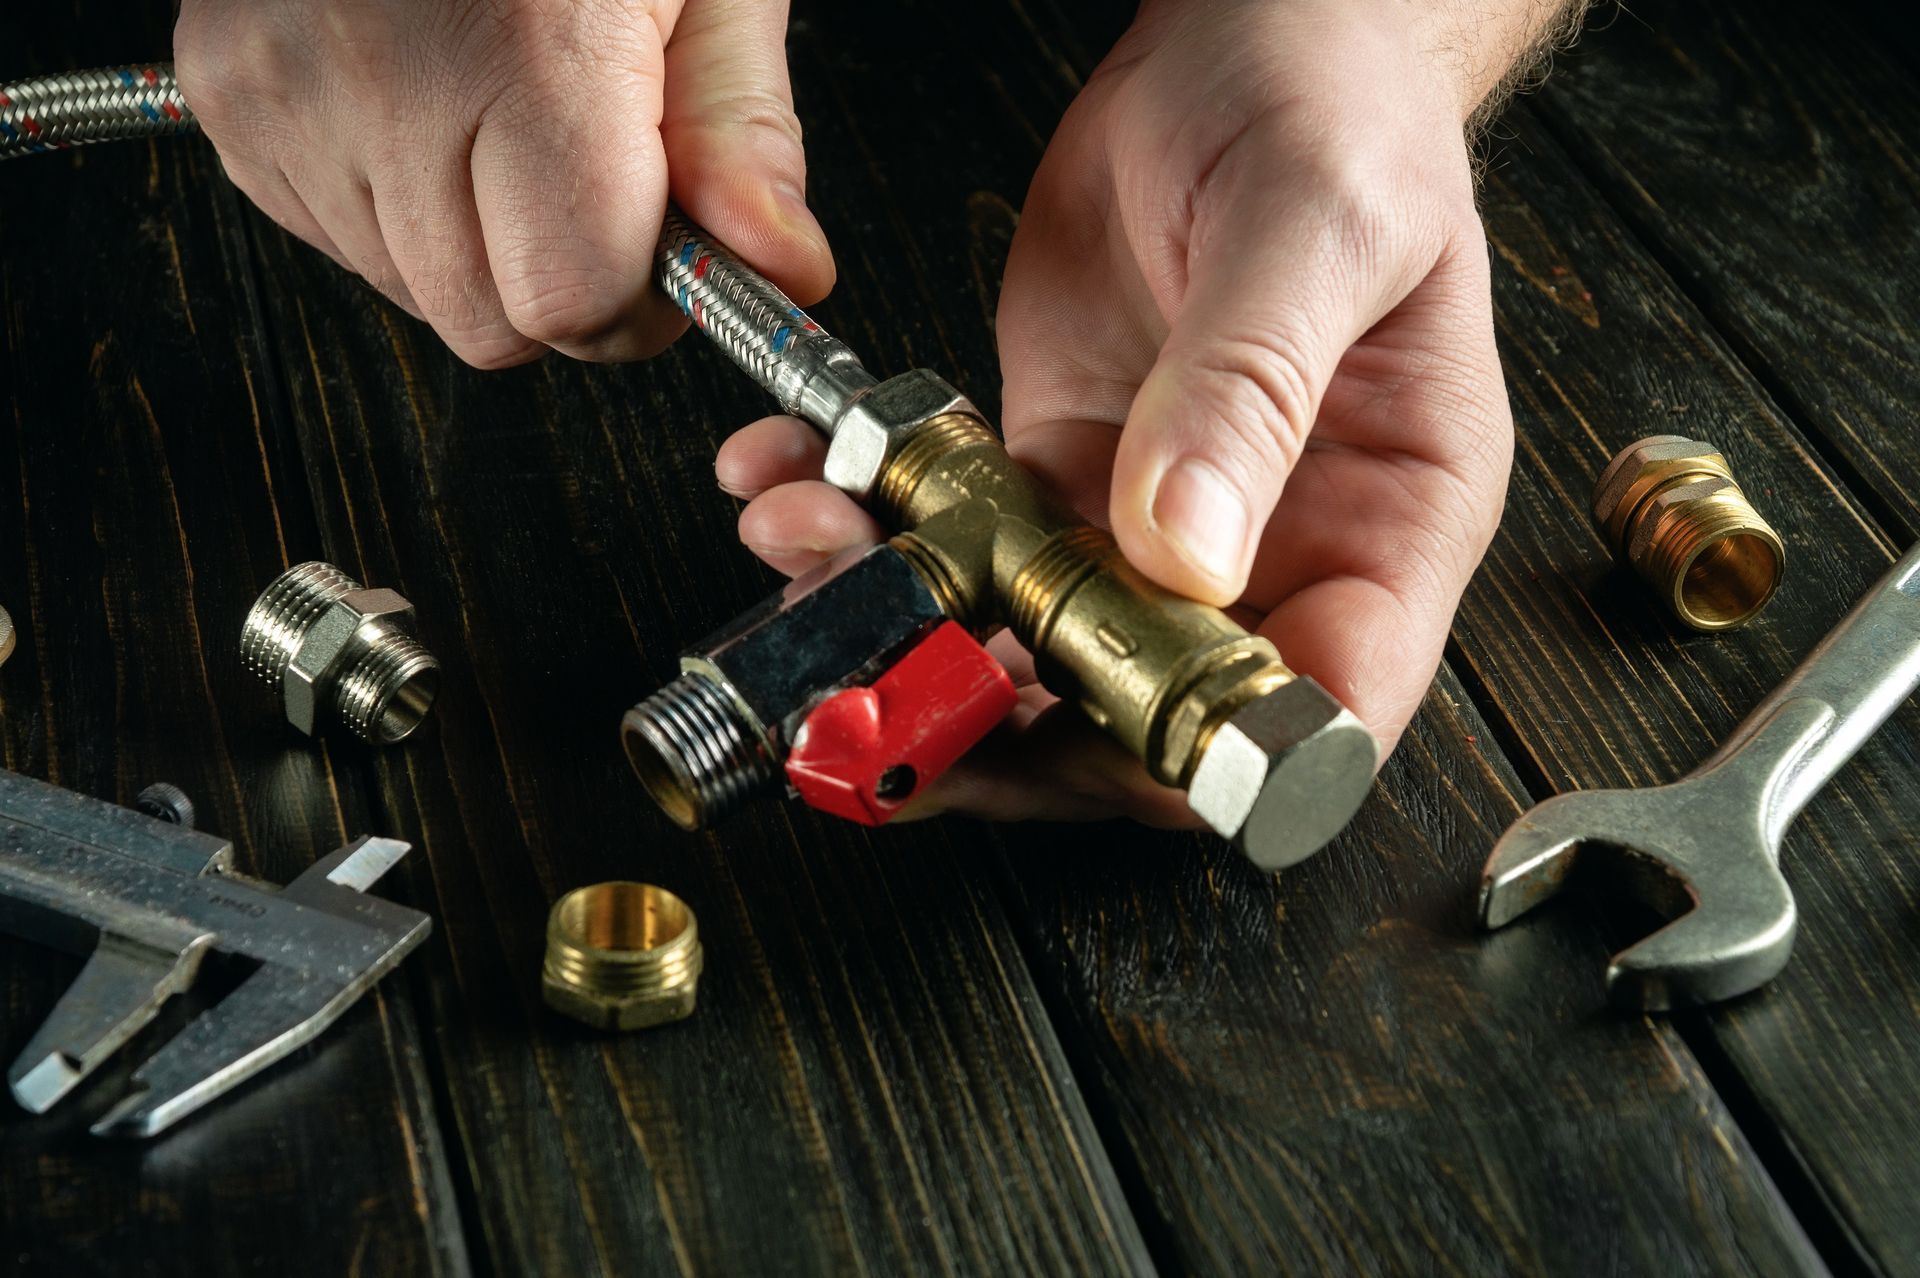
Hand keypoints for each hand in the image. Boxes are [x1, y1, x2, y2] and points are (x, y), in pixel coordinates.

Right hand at [175, 0, 832, 366]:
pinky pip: (340, 238)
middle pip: (491, 323)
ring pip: (415, 292)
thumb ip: (740, 134)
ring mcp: (282, 87)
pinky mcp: (226, 91)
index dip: (641, 298)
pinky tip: (433, 102)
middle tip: (594, 169)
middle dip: (562, 276)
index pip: (573, 301)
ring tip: (503, 108)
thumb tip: (778, 274)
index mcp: (521, 46)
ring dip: (480, 242)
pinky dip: (400, 202)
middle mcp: (380, 74)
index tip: (667, 242)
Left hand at [716, 0, 1523, 826]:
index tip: (1080, 730)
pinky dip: (874, 536)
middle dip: (1009, 725)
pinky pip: (964, 548)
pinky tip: (801, 486)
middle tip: (887, 692)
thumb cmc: (1343, 115)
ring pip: (1033, 652)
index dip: (1208, 756)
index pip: (1318, 710)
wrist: (1259, 40)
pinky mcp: (1061, 472)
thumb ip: (1250, 385)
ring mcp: (1156, 524)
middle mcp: (1275, 551)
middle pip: (1150, 720)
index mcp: (1391, 524)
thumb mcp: (1318, 225)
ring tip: (811, 546)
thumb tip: (1184, 551)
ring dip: (910, 634)